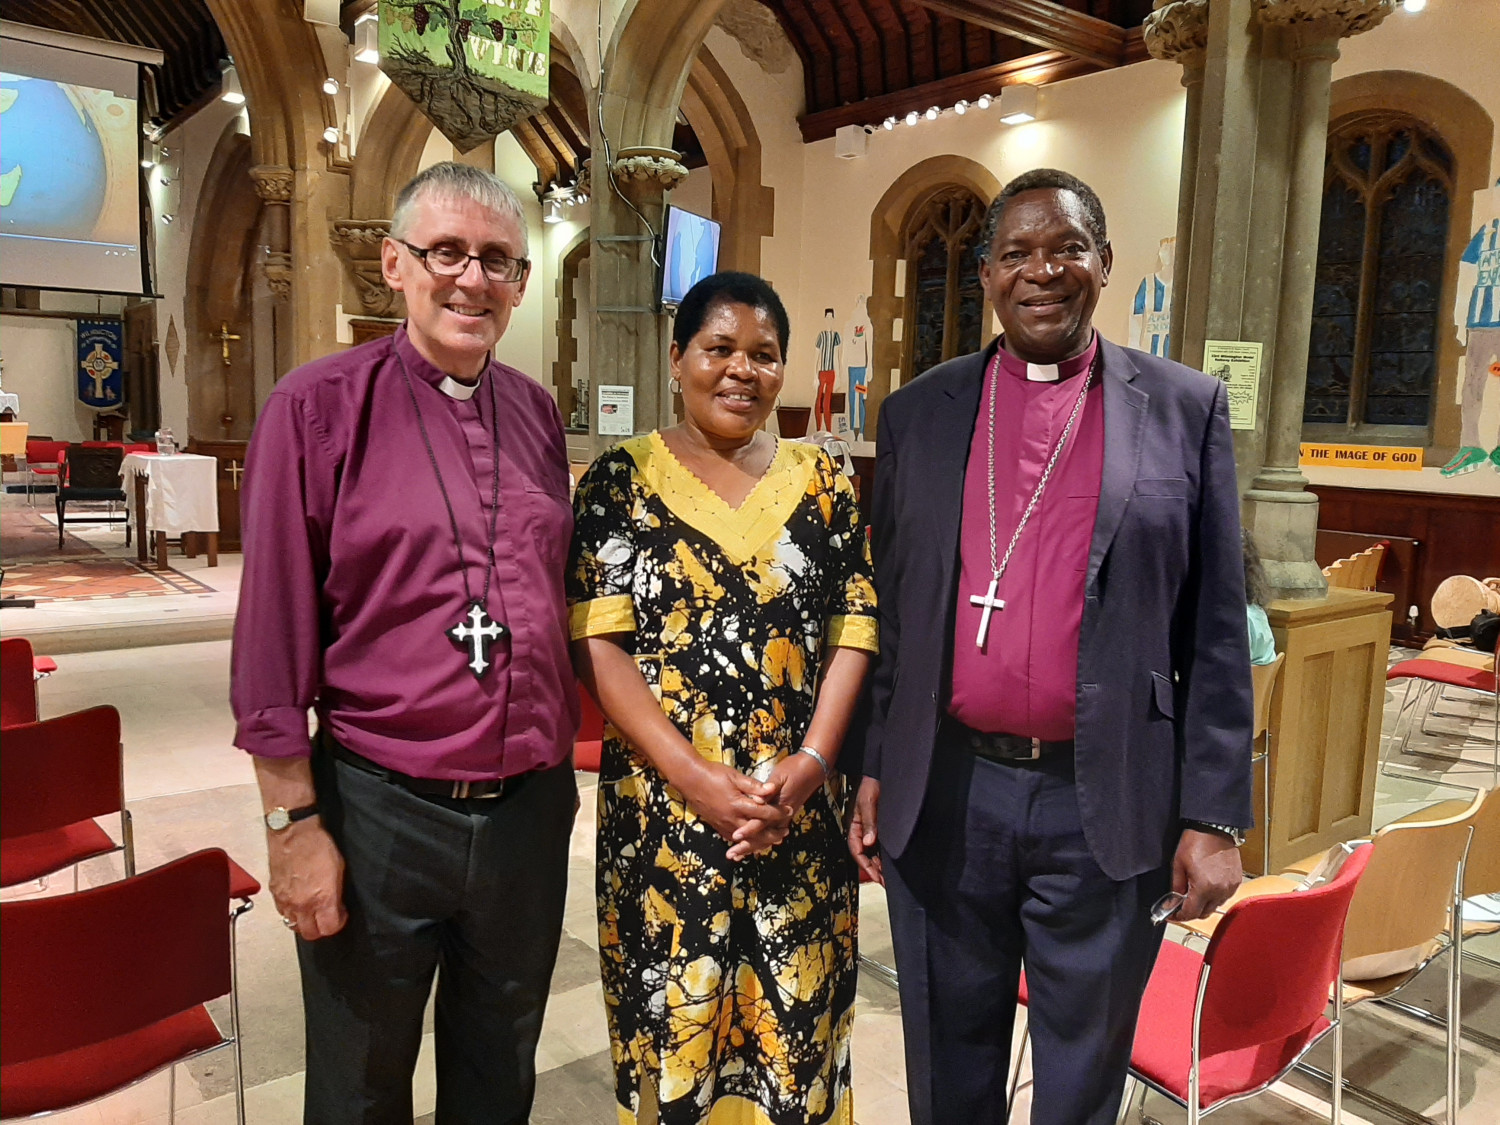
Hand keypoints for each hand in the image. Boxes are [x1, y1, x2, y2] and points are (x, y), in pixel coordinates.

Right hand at [267, 818, 347, 939]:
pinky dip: (290, 912)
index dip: (338, 924)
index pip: (329, 928)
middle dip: (320, 929)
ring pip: (293, 925)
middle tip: (326, 917)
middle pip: (310, 933)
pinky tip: (297, 901)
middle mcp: (302, 904)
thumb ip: (336, 893)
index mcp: (322, 898)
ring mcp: (286, 900)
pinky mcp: (274, 893)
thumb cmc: (318, 845)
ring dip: (303, 922)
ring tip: (311, 910)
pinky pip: (282, 913)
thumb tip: (336, 906)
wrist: (294, 832)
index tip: (340, 915)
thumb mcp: (339, 869)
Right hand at [678, 761, 780, 851]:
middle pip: (758, 832)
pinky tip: (753, 842)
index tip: (789, 810)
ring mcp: (723, 824)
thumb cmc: (713, 774)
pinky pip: (734, 838)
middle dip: (773, 833)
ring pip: (746, 839)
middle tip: (786, 831)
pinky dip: (746, 842)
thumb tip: (772, 789)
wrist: (690, 779)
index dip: (779, 812)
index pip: (764, 813)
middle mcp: (731, 818)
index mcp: (738, 804)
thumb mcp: (735, 776)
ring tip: (774, 840)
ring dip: (761, 841)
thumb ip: (754, 786)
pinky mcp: (717, 826)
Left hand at [726, 754, 822, 860]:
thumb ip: (770, 788)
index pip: (761, 822)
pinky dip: (761, 842)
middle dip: (747, 845)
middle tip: (732, 854)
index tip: (735, 836)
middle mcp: (781, 816)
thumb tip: (759, 799)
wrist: (812, 769)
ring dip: (752, 847)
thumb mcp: (780, 775)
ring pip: (767, 838)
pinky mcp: (783, 817)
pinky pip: (771, 833)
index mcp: (779, 805)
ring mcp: (783, 818)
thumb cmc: (794, 769)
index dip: (748, 830)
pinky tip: (752, 847)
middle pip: (763, 835)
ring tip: (738, 855)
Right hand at [848, 777, 882, 884]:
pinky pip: (879, 845)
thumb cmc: (870, 786)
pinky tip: (889, 861)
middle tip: (884, 881)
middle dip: (873, 869)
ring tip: (888, 875)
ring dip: (878, 864)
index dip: (866, 866)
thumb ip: (868, 823)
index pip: (857, 851)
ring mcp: (871, 830)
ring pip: (872, 852)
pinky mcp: (880, 827)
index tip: (877, 876)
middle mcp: (862, 830)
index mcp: (854, 826)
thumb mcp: (867, 804)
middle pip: (864, 855)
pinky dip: (883, 855)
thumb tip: (869, 842)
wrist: (880, 775)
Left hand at [1171, 828, 1242, 920]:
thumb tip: (1172, 902)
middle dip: (1190, 911)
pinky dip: (1214, 896)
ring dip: (1203, 904)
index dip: (1178, 916)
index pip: (1190, 913)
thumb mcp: (1178, 864)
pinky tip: (1206, 886)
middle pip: (1203, 913)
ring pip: (1214, 906)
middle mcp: (1219, 890)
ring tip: (1193, 892)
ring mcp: (1230, 887)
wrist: (1214, 828)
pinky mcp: (1236, 881)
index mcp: (1204, 887)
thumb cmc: (1197, 841)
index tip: (1171, 915)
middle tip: (1180, 904)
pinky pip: (1224, 896)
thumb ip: (1176, 886)